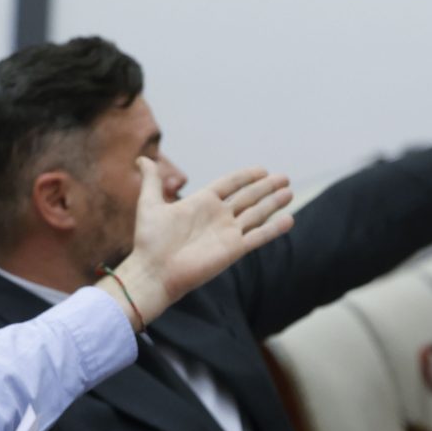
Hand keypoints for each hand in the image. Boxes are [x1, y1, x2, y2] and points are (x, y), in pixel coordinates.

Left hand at [102, 159, 292, 329]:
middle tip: (284, 177)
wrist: (154, 271)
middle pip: (248, 197)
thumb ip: (152, 181)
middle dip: (266, 187)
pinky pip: (258, 236)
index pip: (229, 185)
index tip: (262, 169)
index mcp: (201, 203)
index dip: (246, 177)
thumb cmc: (149, 241)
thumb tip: (142, 158)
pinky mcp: (233, 250)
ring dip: (273, 203)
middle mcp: (217, 216)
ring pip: (257, 214)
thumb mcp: (149, 204)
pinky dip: (273, 229)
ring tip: (289, 192)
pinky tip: (288, 220)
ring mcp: (227, 233)